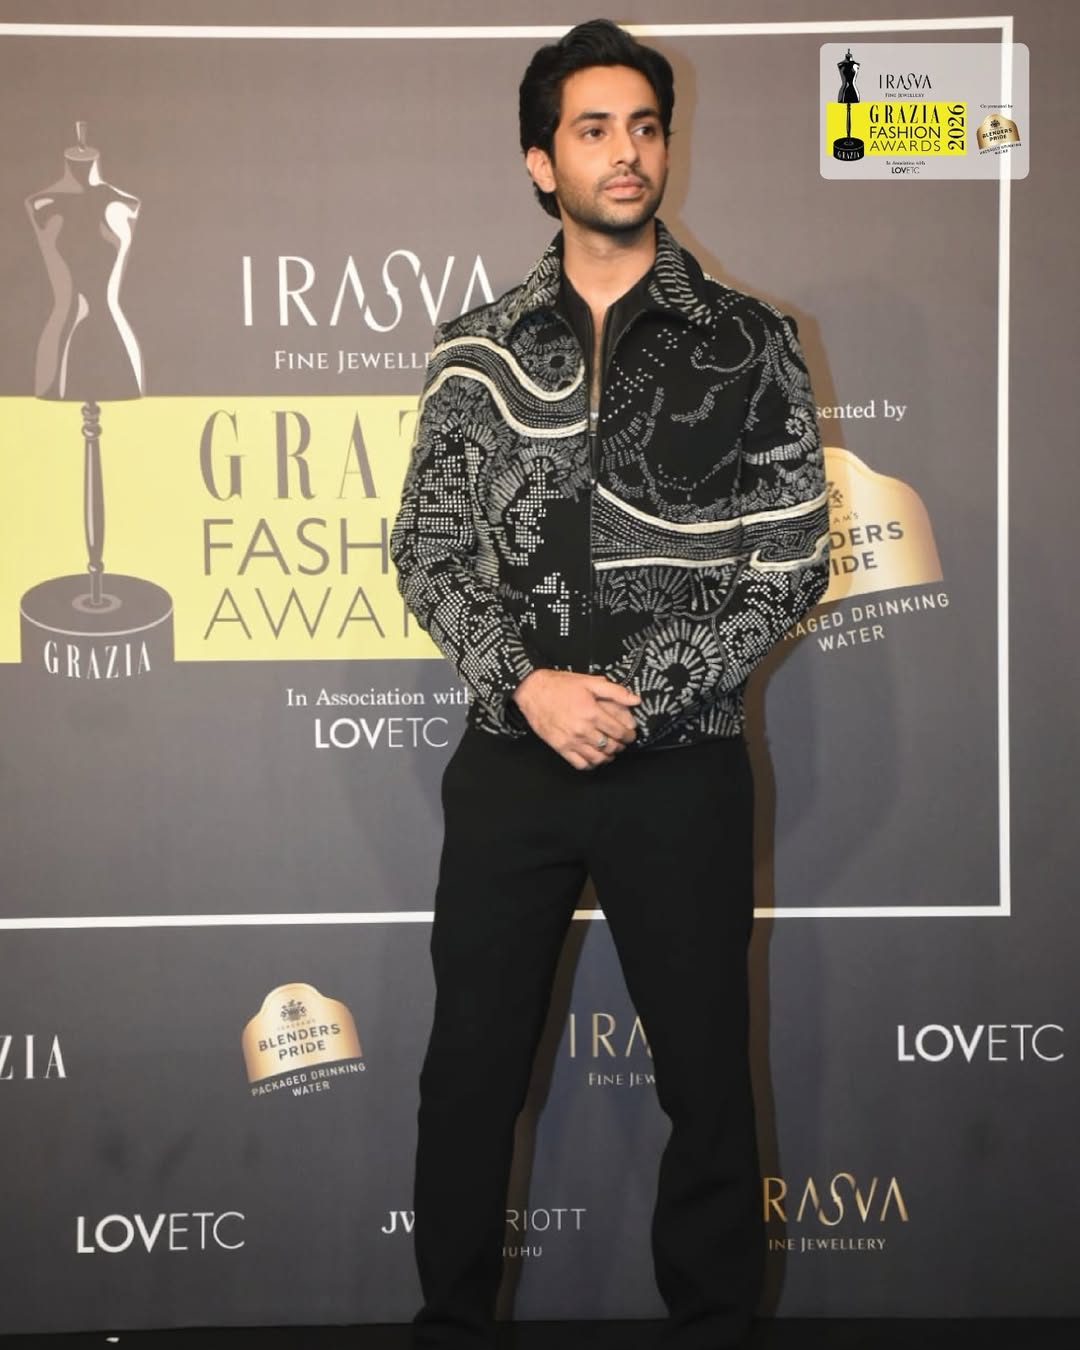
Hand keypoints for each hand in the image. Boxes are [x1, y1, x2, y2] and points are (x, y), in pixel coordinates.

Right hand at [512, 669, 639, 769]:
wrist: (533, 691)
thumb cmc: (560, 685)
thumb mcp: (590, 682)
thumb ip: (615, 692)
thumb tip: (636, 700)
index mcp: (592, 713)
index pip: (619, 732)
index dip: (629, 735)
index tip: (630, 734)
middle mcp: (583, 730)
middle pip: (611, 746)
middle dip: (621, 745)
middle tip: (622, 742)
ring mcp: (571, 741)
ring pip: (598, 758)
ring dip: (608, 756)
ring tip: (610, 750)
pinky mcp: (560, 748)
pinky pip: (580, 764)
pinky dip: (591, 764)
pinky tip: (594, 757)